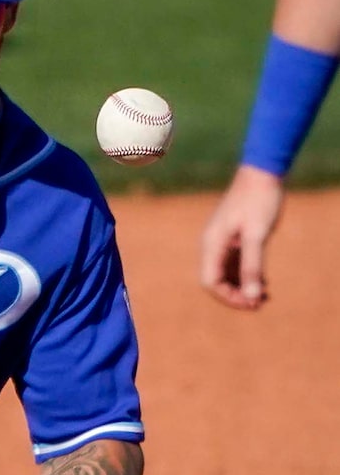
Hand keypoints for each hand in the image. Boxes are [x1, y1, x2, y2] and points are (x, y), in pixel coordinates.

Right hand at [200, 165, 284, 309]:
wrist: (263, 170)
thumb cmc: (259, 199)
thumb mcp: (257, 235)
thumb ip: (252, 267)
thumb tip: (252, 296)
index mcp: (212, 244)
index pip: (211, 282)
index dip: (229, 297)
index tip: (251, 303)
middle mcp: (213, 245)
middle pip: (217, 282)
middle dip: (236, 295)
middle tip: (260, 303)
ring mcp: (222, 242)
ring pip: (227, 274)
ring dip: (243, 287)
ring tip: (264, 296)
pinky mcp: (233, 238)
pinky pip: (235, 264)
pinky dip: (247, 275)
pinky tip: (264, 282)